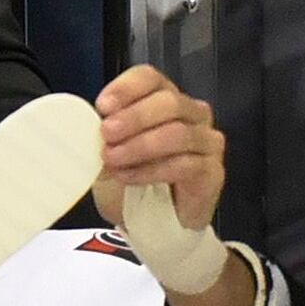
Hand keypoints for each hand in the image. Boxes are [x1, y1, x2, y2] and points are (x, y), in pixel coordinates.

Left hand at [92, 65, 225, 230]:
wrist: (153, 227)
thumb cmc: (132, 184)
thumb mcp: (110, 155)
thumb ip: (106, 136)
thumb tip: (92, 124)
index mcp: (164, 99)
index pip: (150, 78)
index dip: (127, 88)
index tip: (102, 106)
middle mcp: (192, 113)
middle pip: (168, 101)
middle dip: (134, 117)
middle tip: (106, 134)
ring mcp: (206, 140)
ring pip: (178, 132)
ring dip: (140, 145)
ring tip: (113, 159)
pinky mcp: (212, 170)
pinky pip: (185, 164)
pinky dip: (151, 170)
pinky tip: (129, 177)